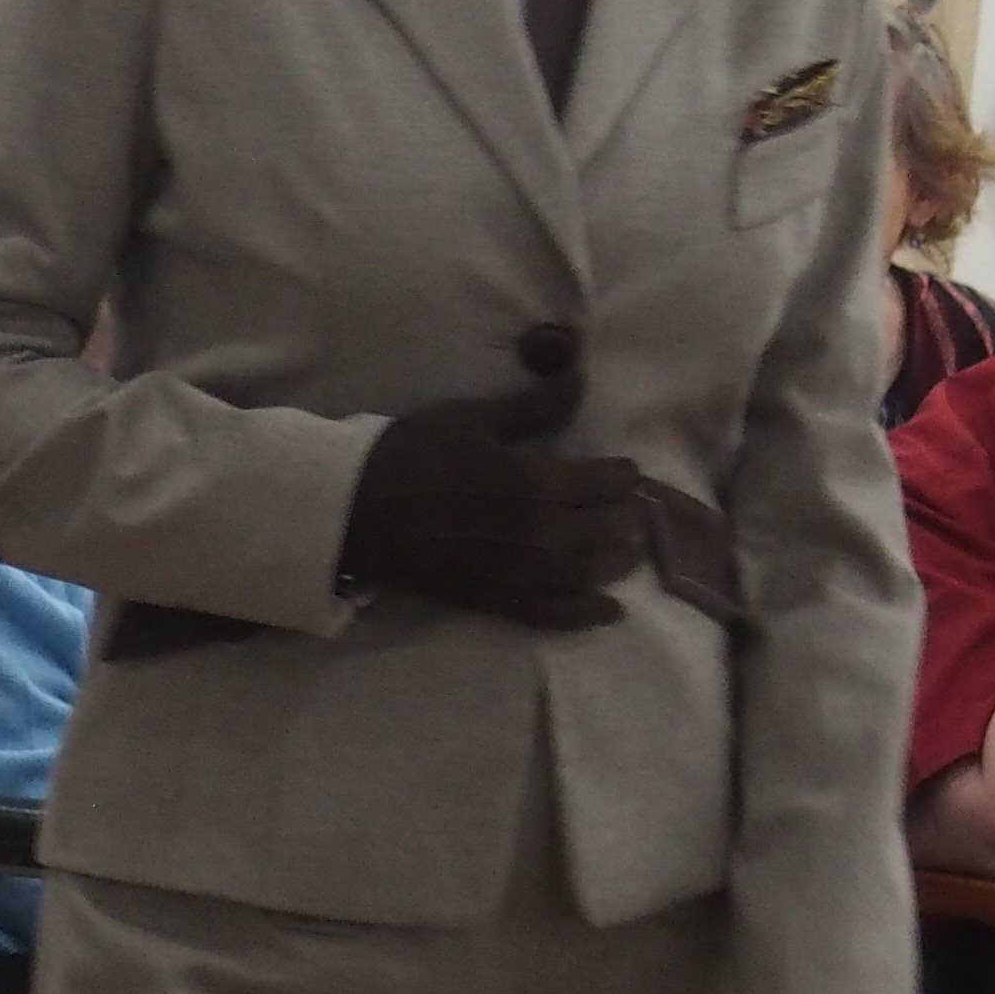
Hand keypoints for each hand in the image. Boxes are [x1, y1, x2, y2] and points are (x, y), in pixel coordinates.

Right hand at [335, 341, 648, 630]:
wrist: (356, 509)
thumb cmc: (411, 453)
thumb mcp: (472, 418)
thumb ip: (533, 408)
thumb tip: (582, 380)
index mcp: (531, 479)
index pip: (600, 482)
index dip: (623, 478)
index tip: (631, 473)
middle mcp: (534, 531)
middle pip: (601, 530)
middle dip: (626, 521)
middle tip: (638, 513)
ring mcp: (515, 570)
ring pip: (584, 572)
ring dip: (616, 564)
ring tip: (631, 553)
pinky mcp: (492, 599)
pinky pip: (549, 612)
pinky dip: (584, 613)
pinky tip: (610, 610)